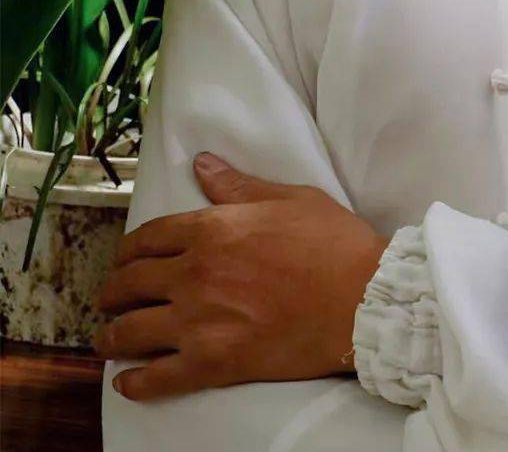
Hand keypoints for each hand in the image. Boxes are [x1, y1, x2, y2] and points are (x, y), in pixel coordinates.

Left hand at [93, 152, 390, 401]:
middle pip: (130, 283)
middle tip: (110, 299)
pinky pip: (157, 378)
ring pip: (132, 331)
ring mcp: (199, 321)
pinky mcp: (213, 363)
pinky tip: (127, 381)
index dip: (128, 250)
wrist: (361, 299)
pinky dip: (135, 382)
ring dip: (112, 335)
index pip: (148, 238)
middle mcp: (194, 274)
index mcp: (211, 229)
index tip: (124, 260)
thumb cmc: (332, 243)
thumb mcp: (288, 199)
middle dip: (112, 292)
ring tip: (109, 338)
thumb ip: (238, 185)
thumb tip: (202, 163)